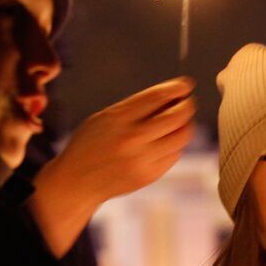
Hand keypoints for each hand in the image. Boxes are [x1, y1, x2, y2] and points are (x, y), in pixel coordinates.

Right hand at [28, 77, 194, 255]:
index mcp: (119, 118)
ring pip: (181, 137)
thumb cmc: (91, 144)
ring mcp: (142, 160)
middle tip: (188, 102)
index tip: (185, 85)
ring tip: (180, 122)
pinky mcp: (149, 176)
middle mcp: (132, 138)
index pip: (157, 97)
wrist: (77, 181)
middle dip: (187, 105)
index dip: (177, 88)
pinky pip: (174, 155)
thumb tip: (170, 97)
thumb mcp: (105, 118)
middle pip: (176, 116)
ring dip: (186, 125)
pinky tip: (167, 140)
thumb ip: (134, 108)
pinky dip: (175, 145)